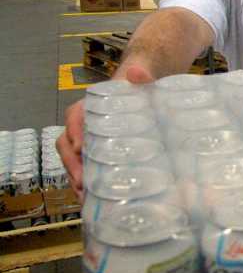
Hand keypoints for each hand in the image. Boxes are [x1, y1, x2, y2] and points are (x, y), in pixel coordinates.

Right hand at [56, 64, 154, 200]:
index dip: (74, 130)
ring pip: (72, 158)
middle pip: (67, 143)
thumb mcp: (141, 76)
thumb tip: (137, 74)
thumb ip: (140, 74)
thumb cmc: (139, 84)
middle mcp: (85, 123)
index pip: (75, 116)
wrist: (145, 92)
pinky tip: (92, 199)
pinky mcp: (99, 152)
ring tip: (83, 195)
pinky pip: (84, 167)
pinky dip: (85, 182)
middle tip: (82, 181)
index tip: (79, 147)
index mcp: (92, 105)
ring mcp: (90, 140)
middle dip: (71, 162)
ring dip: (75, 176)